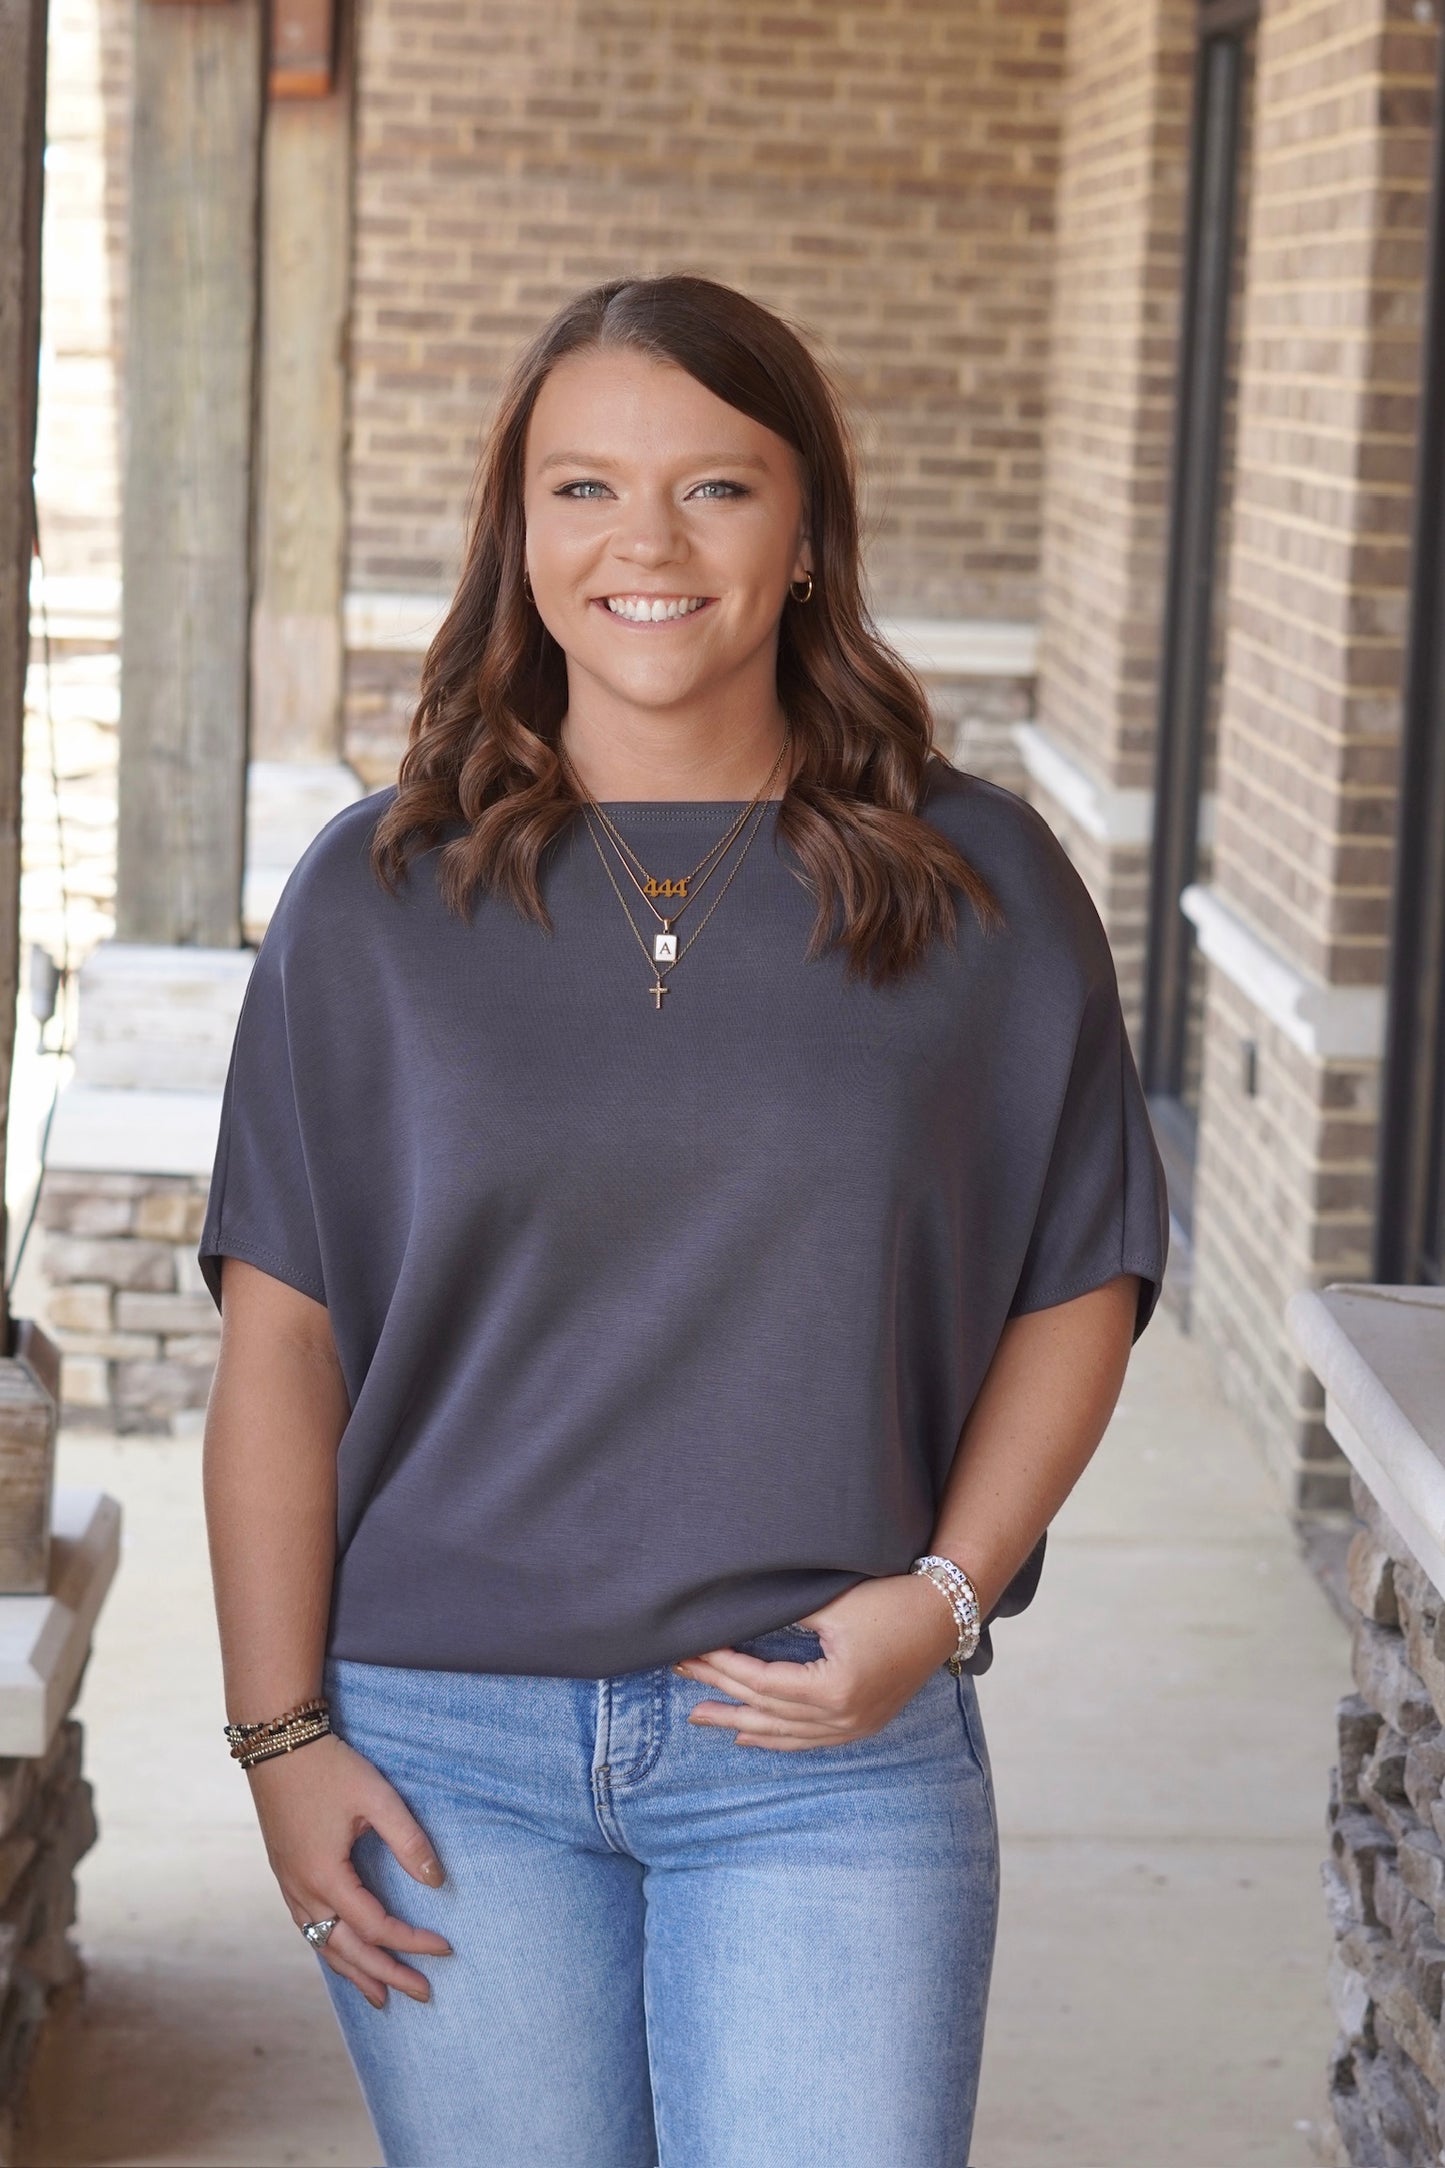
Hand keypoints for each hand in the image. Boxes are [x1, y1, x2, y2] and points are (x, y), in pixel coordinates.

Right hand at [246, 1733, 452, 2007]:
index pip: (377, 1926)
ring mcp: (289, 1885)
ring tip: (381, 1997)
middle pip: (348, 1950)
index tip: (446, 1949)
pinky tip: (341, 1952)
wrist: (276, 1744)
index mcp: (326, 1877)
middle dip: (386, 1974)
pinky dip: (330, 1949)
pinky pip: (308, 1928)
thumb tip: (437, 1883)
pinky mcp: (285, 1873)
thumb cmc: (329, 1767)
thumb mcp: (377, 1798)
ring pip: (323, 1944)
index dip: (412, 1941)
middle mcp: (303, 1891)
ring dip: (354, 1971)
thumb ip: (408, 1841)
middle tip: (423, 1994)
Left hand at [674, 1571, 958, 1751]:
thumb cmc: (891, 1598)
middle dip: (719, 1690)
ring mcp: (854, 1726)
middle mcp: (843, 1716)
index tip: (690, 1649)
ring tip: (699, 1717)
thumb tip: (737, 1615)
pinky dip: (775, 1738)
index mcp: (834, 1688)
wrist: (945, 1612)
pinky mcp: (863, 1724)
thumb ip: (785, 1615)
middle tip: (678, 1674)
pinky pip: (809, 1740)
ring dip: (739, 1722)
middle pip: (766, 1708)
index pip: (761, 1681)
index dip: (721, 1665)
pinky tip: (747, 1736)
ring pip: (783, 1733)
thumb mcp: (832, 1602)